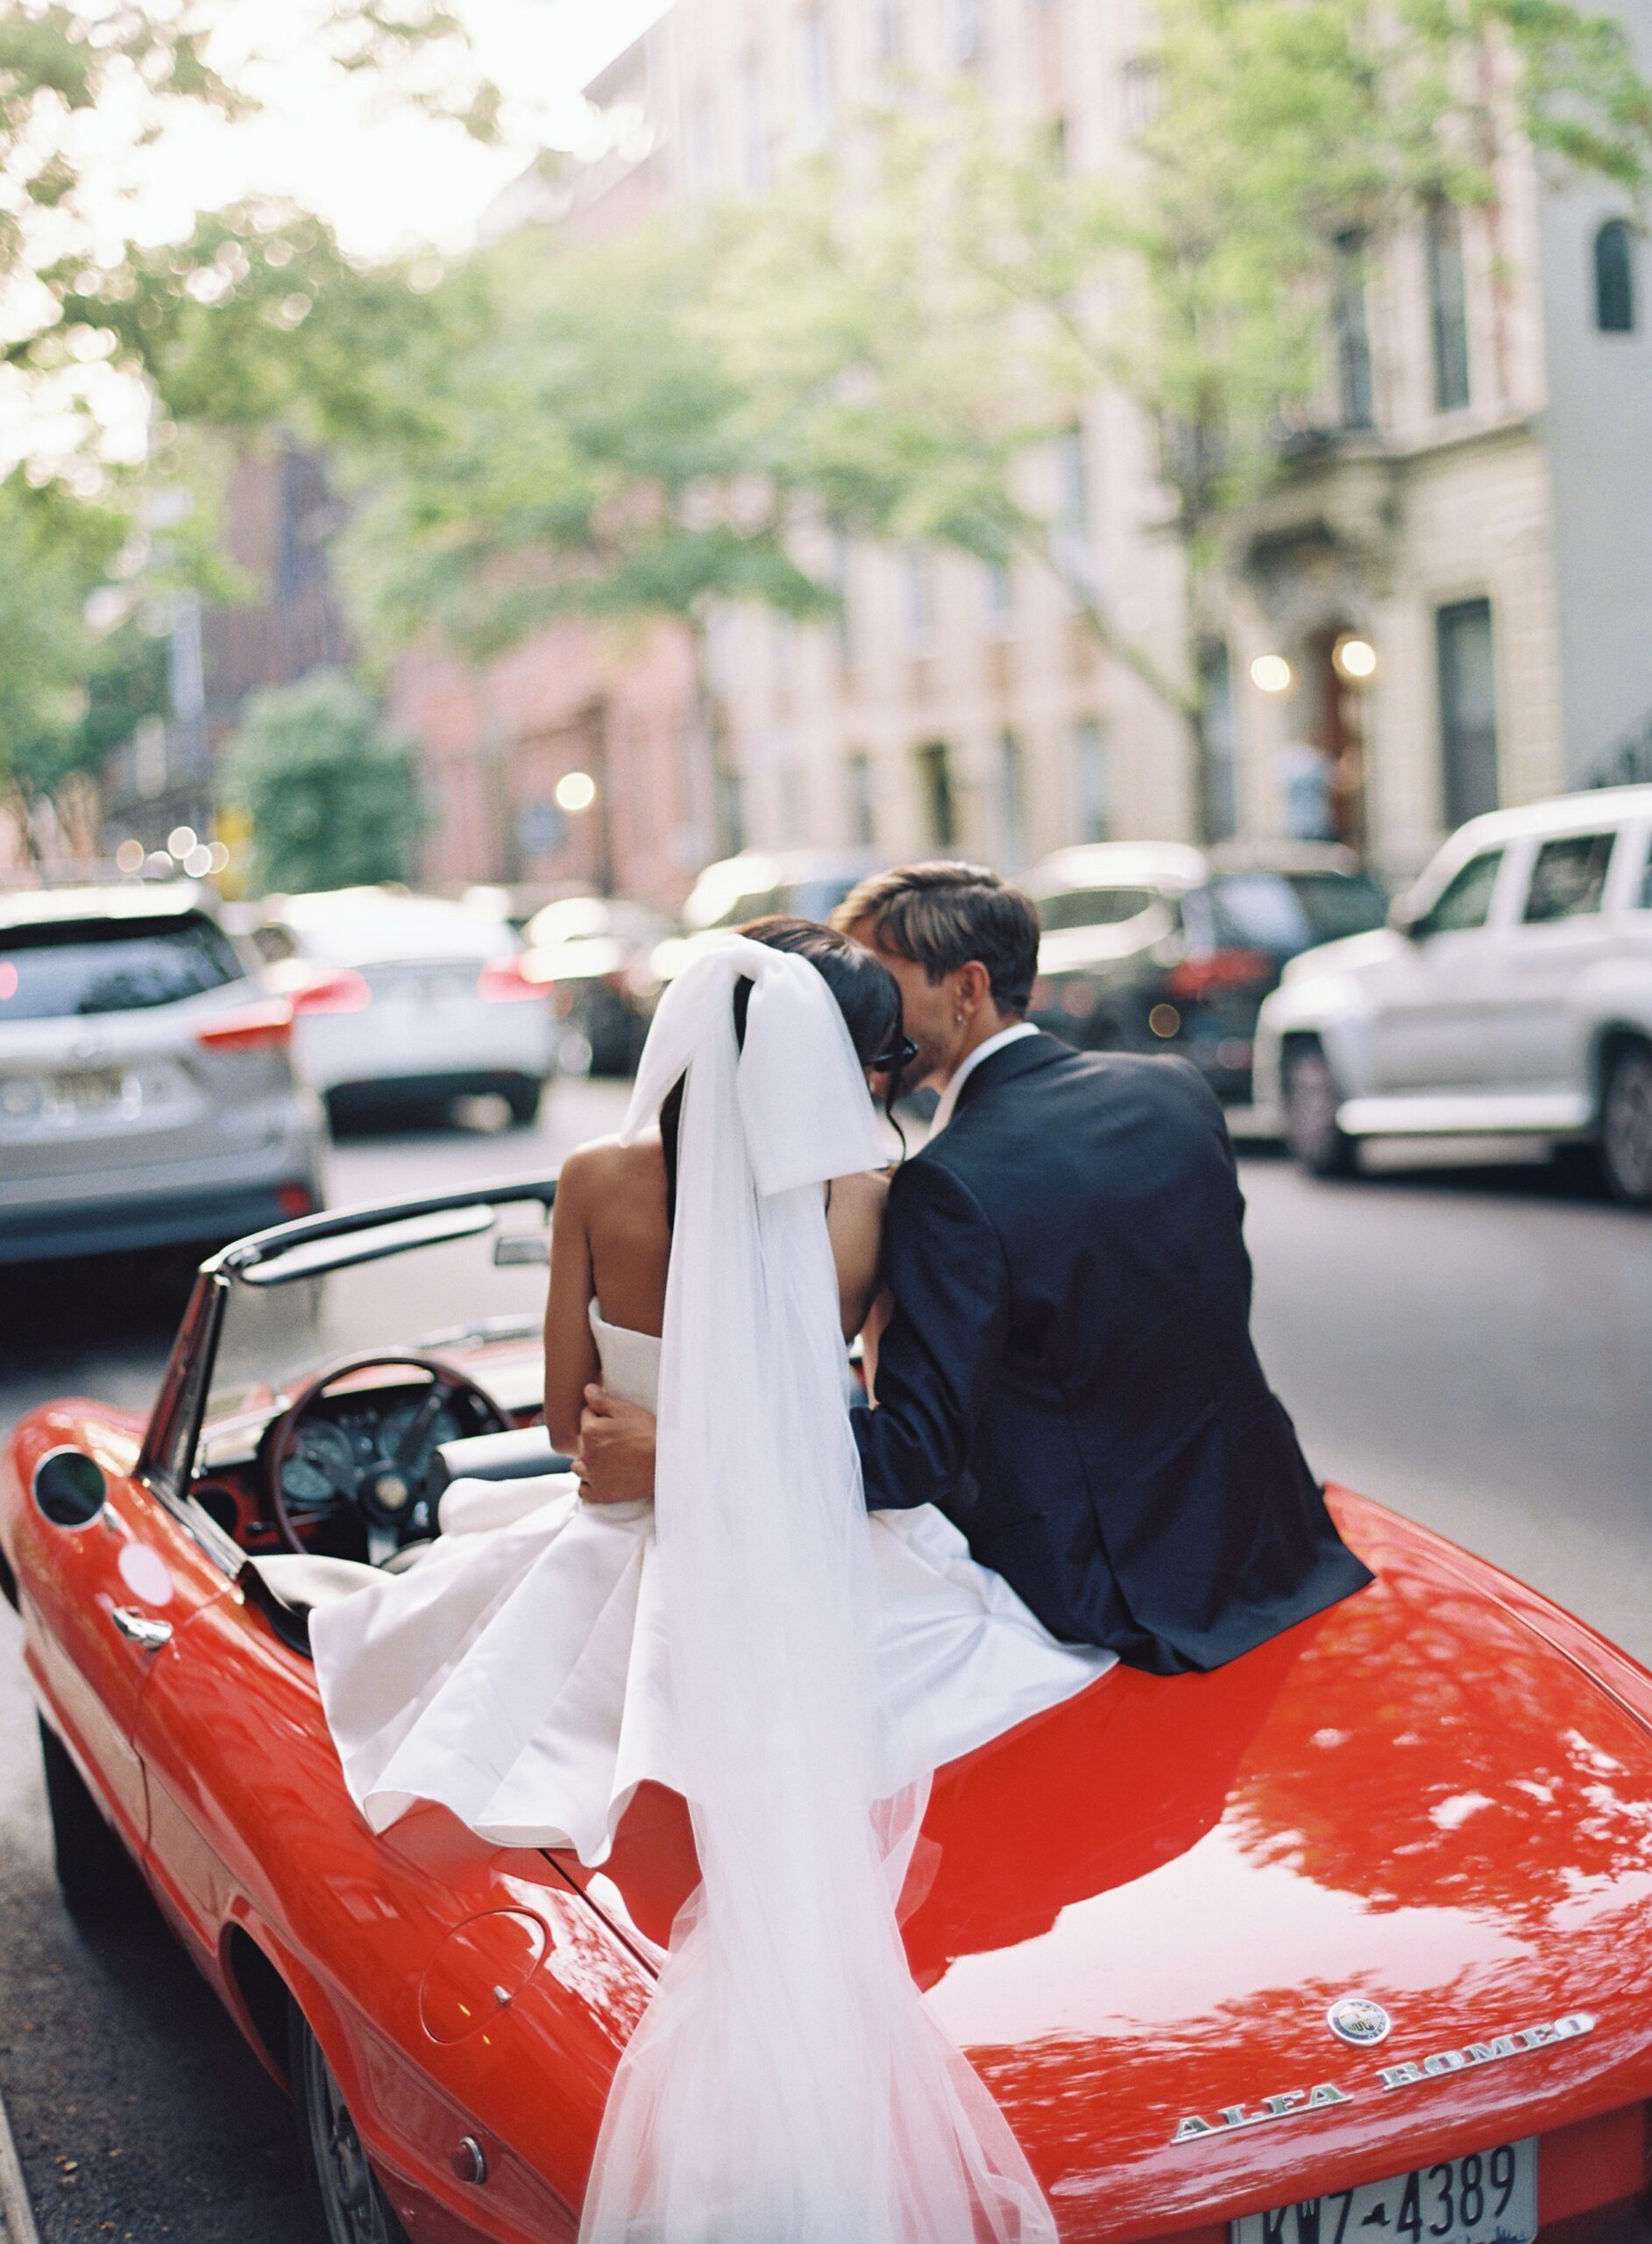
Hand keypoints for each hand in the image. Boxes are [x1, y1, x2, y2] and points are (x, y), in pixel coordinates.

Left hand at [575, 1386, 657, 1503]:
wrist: (666, 1463)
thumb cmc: (649, 1434)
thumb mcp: (627, 1410)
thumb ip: (603, 1400)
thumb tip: (587, 1390)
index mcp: (590, 1431)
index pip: (586, 1415)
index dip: (600, 1415)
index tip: (615, 1421)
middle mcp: (586, 1453)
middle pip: (582, 1441)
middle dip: (594, 1438)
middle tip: (616, 1440)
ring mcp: (592, 1475)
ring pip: (579, 1466)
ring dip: (588, 1461)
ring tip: (607, 1460)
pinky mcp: (600, 1493)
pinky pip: (584, 1490)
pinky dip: (589, 1484)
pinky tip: (602, 1478)